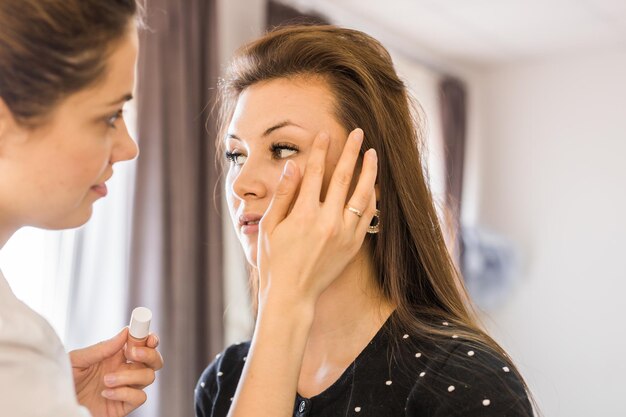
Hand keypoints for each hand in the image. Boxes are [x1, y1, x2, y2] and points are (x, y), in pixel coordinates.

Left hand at [70, 327, 163, 416]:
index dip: (150, 338)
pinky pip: (139, 397)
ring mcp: (126, 389)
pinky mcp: (124, 406)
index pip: (143, 344)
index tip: (148, 337)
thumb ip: (102, 348)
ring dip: (130, 376)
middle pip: (154, 360)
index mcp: (116, 356)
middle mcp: (125, 371)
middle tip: (132, 354)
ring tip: (106, 380)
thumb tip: (126, 332)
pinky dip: (125, 393)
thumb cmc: (62, 381)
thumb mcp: (78, 360)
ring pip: (148, 377)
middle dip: (150, 354)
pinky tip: (107, 393)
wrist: (54, 405)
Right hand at [257, 128, 377, 306]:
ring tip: (374, 155)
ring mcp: (344, 235)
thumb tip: (293, 167)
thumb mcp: (270, 226)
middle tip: (359, 133)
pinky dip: (372, 199)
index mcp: (304, 215)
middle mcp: (328, 222)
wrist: (293, 295)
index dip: (321, 151)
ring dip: (369, 172)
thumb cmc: (275, 260)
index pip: (315, 173)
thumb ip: (284, 195)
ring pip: (363, 196)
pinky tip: (374, 186)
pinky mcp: (354, 246)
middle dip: (352, 152)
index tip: (325, 135)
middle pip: (344, 178)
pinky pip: (368, 216)